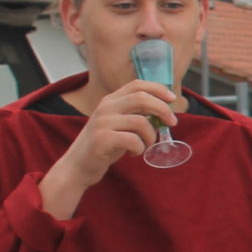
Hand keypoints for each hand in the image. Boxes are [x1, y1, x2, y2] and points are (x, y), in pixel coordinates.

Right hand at [39, 80, 179, 217]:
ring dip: (151, 136)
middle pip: (141, 98)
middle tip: (172, 123)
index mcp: (110, 101)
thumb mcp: (120, 125)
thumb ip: (137, 115)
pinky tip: (133, 153)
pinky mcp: (101, 139)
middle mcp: (105, 107)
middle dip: (162, 109)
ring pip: (141, 122)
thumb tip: (165, 113)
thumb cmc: (105, 146)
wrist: (78, 167)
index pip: (137, 84)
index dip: (158, 89)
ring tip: (145, 146)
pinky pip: (133, 140)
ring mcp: (102, 122)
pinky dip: (140, 149)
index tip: (173, 99)